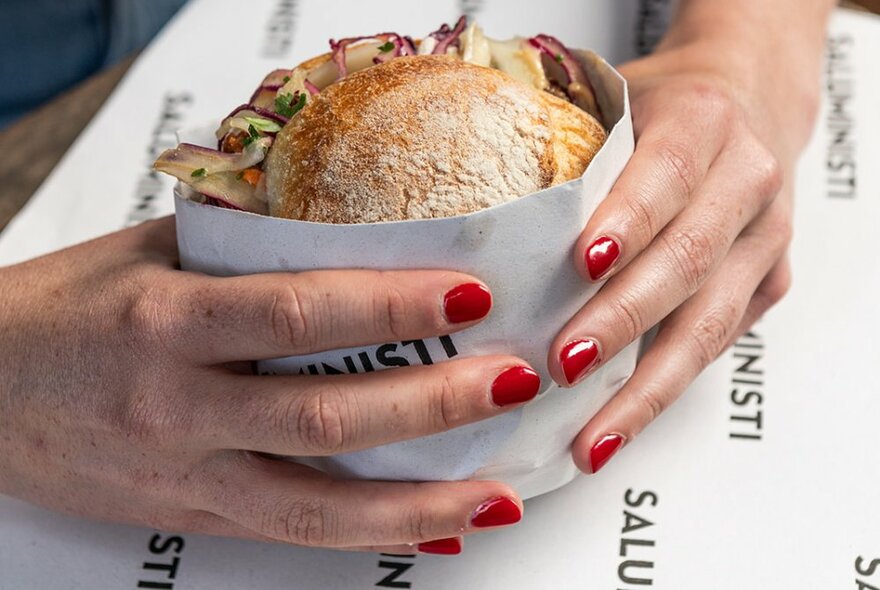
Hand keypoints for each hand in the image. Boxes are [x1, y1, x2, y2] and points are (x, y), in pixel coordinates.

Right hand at [0, 217, 536, 553]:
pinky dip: (371, 535)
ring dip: (420, 499)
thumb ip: (242, 244)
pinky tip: (436, 529)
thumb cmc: (60, 312)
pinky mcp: (193, 514)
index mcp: (167, 321)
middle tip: (514, 380)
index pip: (299, 313)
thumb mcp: (144, 255)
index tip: (469, 294)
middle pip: (327, 414)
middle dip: (433, 402)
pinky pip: (294, 533)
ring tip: (499, 491)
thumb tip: (344, 221)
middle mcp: (179, 404)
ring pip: (319, 503)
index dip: (391, 306)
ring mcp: (187, 473)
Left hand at [547, 22, 826, 472]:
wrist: (751, 99)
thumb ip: (569, 148)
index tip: (581, 267)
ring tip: (594, 435)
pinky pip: (714, 347)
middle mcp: (747, 182)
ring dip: (646, 387)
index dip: (627, 222)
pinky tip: (618, 425)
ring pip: (708, 326)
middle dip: (621, 320)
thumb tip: (474, 223)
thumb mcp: (618, 101)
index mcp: (704, 122)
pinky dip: (661, 390)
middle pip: (685, 261)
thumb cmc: (663, 106)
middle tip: (563, 365)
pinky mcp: (767, 287)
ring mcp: (765, 241)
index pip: (666, 174)